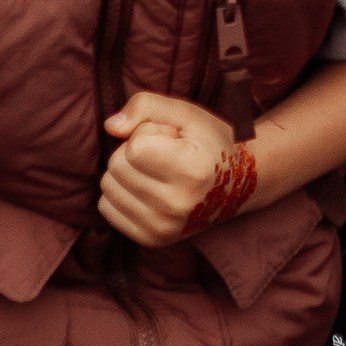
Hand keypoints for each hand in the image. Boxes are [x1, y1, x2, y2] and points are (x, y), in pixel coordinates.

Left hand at [100, 88, 249, 246]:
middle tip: (166, 155)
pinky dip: (122, 193)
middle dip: (134, 151)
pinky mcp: (151, 240)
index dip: (148, 132)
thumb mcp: (184, 113)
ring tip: (159, 172)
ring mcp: (164, 228)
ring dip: (127, 173)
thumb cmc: (208, 142)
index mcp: (192, 172)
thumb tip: (110, 126)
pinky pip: (107, 208)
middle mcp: (178, 206)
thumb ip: (145, 105)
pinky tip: (149, 189)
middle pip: (116, 166)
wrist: (237, 185)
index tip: (172, 138)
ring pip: (108, 187)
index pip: (134, 148)